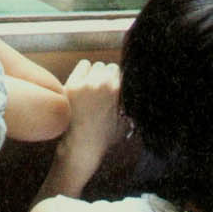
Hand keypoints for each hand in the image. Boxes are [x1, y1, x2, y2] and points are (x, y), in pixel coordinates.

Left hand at [49, 60, 125, 190]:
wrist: (81, 145)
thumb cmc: (104, 136)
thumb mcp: (126, 121)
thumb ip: (131, 103)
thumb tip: (139, 90)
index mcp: (120, 91)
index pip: (123, 72)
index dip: (119, 81)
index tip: (114, 89)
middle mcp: (104, 84)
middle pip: (110, 67)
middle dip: (107, 77)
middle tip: (102, 91)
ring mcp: (87, 83)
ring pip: (97, 66)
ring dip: (95, 74)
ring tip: (92, 90)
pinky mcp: (73, 84)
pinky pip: (83, 65)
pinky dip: (83, 73)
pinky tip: (82, 86)